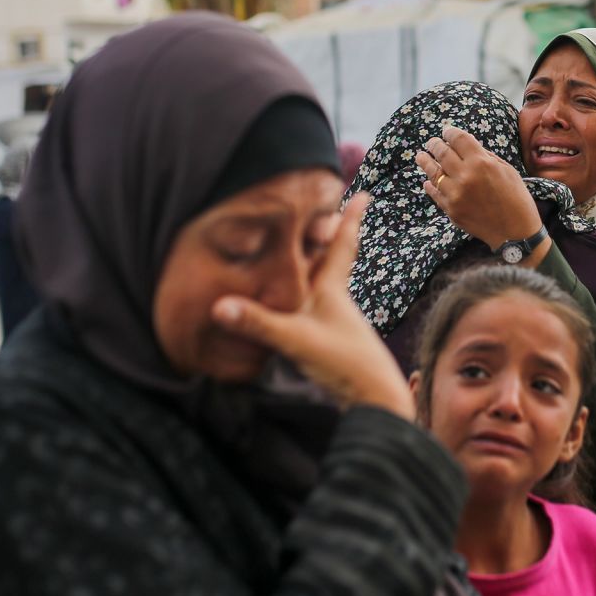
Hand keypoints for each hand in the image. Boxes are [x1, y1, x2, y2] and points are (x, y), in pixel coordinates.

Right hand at [211, 194, 416, 420]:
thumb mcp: (296, 340)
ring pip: (327, 285)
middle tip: (336, 209)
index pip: (340, 247)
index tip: (365, 195)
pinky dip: (310, 297)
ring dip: (320, 265)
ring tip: (316, 249)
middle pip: (335, 260)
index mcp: (332, 290)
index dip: (350, 221)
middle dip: (332, 235)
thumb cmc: (343, 363)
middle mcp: (337, 301)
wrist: (376, 400)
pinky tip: (304, 305)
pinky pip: (319, 309)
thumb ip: (258, 323)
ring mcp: (338, 322)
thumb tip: (218, 307)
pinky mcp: (334, 342)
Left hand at [415, 124, 542, 250]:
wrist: (515, 233)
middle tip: (432, 142)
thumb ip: (486, 156)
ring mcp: (455, 194)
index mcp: (481, 163)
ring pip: (433, 172)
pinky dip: (430, 185)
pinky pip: (435, 193)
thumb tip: (468, 148)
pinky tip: (427, 181)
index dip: (450, 132)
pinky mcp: (451, 210)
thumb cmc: (517, 199)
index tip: (447, 131)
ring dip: (425, 161)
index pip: (458, 139)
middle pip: (442, 153)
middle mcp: (465, 176)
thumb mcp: (507, 170)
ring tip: (421, 156)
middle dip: (435, 144)